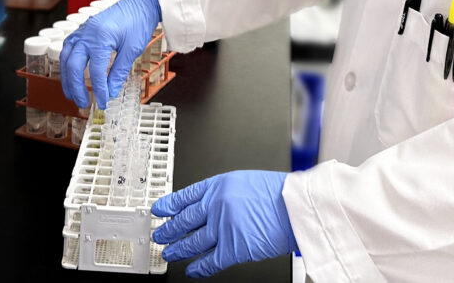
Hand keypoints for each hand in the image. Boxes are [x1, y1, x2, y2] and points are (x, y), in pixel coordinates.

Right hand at [59, 0, 160, 107]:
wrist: (142, 2)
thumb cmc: (139, 21)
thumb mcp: (132, 49)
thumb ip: (119, 72)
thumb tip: (110, 92)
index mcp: (100, 38)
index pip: (95, 72)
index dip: (98, 90)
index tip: (102, 103)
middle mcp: (87, 33)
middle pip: (73, 66)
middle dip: (76, 87)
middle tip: (84, 103)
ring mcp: (83, 30)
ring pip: (65, 57)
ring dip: (67, 78)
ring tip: (72, 94)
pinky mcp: (84, 29)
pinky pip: (69, 48)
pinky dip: (67, 63)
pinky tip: (71, 73)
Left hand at [151, 171, 296, 277]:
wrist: (294, 207)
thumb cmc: (277, 193)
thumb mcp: (244, 182)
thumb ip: (224, 193)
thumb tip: (209, 205)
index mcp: (218, 185)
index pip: (186, 196)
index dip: (170, 204)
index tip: (159, 210)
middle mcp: (216, 205)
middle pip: (184, 220)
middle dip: (169, 230)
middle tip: (160, 234)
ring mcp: (222, 227)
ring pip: (192, 242)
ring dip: (178, 249)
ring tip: (169, 253)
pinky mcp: (232, 248)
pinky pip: (209, 261)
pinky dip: (198, 268)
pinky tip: (192, 270)